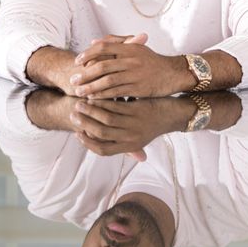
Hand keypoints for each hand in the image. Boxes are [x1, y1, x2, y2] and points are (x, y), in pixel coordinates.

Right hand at [68, 98, 194, 159]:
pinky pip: (114, 105)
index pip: (101, 149)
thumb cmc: (154, 126)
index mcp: (129, 146)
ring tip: (79, 103)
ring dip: (89, 111)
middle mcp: (131, 138)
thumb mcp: (142, 139)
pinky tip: (94, 95)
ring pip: (105, 118)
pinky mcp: (136, 110)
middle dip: (84, 123)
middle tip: (73, 115)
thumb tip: (101, 151)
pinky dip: (101, 101)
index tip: (77, 133)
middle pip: (99, 133)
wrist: (174, 114)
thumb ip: (127, 147)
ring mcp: (134, 124)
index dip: (87, 143)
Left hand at [69, 34, 192, 98]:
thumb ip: (114, 43)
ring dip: (91, 88)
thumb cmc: (152, 61)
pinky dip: (103, 96)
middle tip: (73, 81)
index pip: (103, 47)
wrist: (173, 73)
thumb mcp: (136, 48)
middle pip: (102, 66)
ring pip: (107, 81)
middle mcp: (131, 60)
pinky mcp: (139, 88)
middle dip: (85, 74)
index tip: (77, 62)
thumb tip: (92, 42)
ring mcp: (135, 74)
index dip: (87, 54)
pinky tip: (93, 99)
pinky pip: (117, 92)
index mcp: (129, 48)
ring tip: (79, 92)